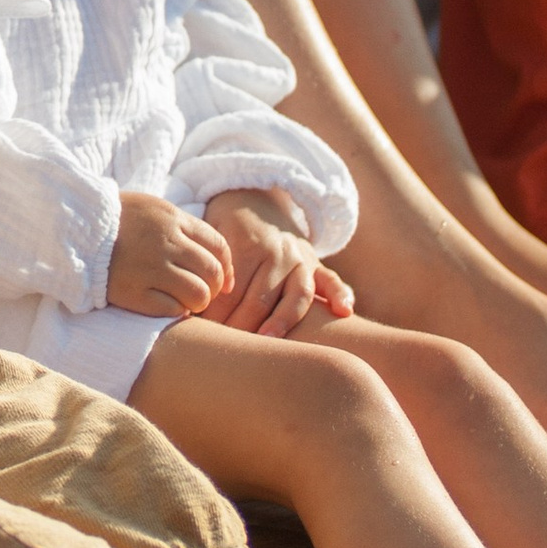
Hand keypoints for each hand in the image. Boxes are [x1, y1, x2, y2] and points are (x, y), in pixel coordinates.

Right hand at [106, 190, 236, 318]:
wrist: (73, 226)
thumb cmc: (115, 219)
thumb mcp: (152, 208)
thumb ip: (181, 226)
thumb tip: (211, 254)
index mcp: (173, 219)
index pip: (218, 247)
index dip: (226, 268)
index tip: (224, 282)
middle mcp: (166, 243)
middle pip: (212, 272)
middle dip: (215, 288)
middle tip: (204, 295)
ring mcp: (150, 268)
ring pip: (198, 294)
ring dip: (198, 303)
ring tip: (187, 303)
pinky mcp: (133, 291)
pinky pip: (172, 310)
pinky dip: (177, 312)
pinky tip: (168, 307)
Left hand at [203, 189, 353, 339]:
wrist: (253, 197)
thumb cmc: (226, 227)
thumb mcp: (212, 238)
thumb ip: (213, 270)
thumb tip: (203, 309)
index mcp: (248, 245)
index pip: (232, 293)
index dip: (217, 318)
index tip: (205, 337)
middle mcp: (278, 252)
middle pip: (260, 300)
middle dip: (242, 328)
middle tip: (227, 350)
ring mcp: (300, 258)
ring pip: (296, 295)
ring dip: (282, 321)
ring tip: (268, 341)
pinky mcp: (316, 263)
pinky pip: (331, 279)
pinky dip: (340, 294)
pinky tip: (343, 311)